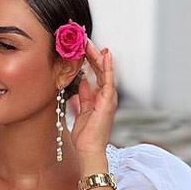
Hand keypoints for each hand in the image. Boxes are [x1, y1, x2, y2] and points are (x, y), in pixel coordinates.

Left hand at [70, 40, 117, 154]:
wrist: (88, 150)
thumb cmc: (85, 136)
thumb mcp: (81, 112)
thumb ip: (84, 97)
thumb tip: (83, 82)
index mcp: (99, 98)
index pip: (95, 74)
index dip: (89, 60)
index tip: (81, 48)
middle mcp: (107, 96)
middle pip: (100, 69)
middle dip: (92, 54)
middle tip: (84, 39)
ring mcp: (109, 98)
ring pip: (105, 71)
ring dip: (98, 56)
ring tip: (90, 42)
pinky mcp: (109, 101)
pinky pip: (109, 80)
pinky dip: (108, 66)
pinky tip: (105, 54)